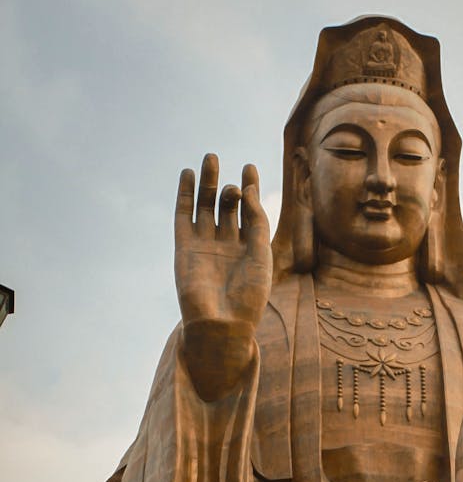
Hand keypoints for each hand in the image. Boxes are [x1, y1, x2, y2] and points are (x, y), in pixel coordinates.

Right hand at [174, 154, 271, 397]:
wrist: (222, 323)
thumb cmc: (248, 296)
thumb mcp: (261, 254)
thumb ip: (256, 220)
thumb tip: (247, 188)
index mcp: (249, 249)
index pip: (249, 211)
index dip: (250, 189)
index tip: (250, 167)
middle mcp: (226, 245)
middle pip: (226, 207)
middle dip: (227, 185)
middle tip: (230, 166)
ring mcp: (204, 245)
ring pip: (205, 207)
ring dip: (207, 183)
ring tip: (210, 158)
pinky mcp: (185, 248)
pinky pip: (183, 217)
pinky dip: (184, 195)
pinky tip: (187, 174)